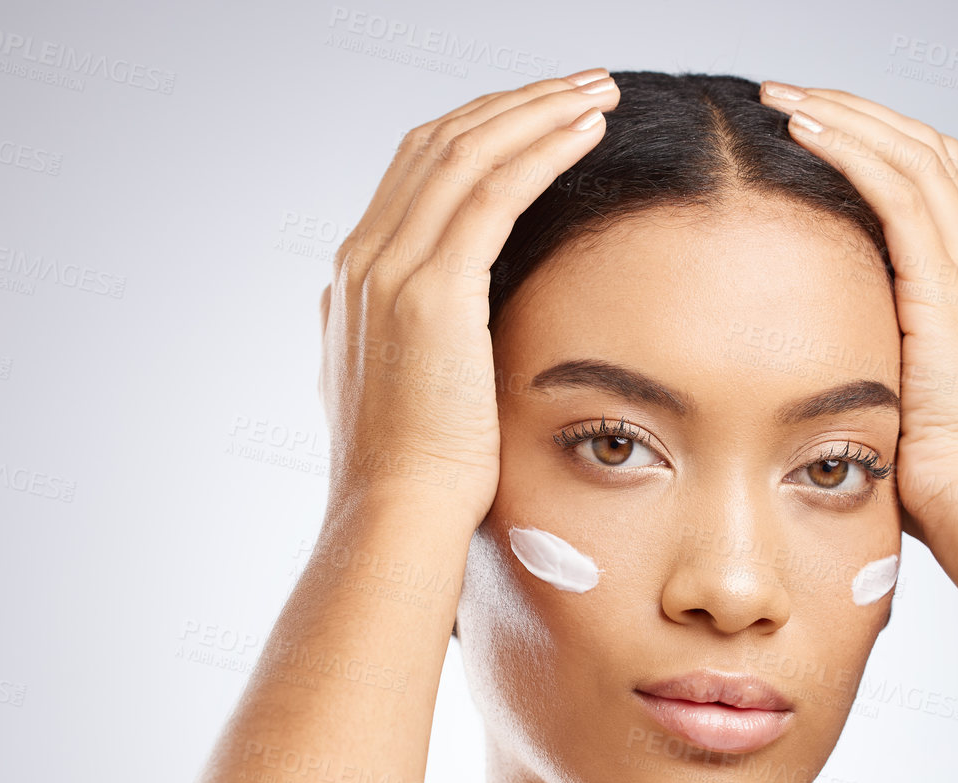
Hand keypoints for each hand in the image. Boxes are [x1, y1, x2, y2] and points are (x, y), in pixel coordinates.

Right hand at [317, 71, 620, 529]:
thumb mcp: (400, 396)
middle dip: (516, 105)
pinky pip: (494, 191)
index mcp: (357, 279)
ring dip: (539, 111)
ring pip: (468, 152)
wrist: (396, 520)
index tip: (543, 119)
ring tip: (600, 92)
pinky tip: (590, 132)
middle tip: (583, 86)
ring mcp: (393, 270)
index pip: (418, 171)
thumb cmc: (419, 480)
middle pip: (440, 143)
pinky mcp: (433, 291)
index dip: (484, 132)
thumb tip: (425, 335)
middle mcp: (365, 260)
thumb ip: (403, 347)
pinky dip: (543, 150)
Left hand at [756, 82, 957, 546]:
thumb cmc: (932, 477)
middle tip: (785, 97)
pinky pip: (898, 193)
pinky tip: (801, 131)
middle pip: (925, 150)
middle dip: (853, 114)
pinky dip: (850, 152)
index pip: (929, 182)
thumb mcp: (891, 400)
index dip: (871, 145)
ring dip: (843, 117)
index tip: (805, 132)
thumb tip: (802, 366)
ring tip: (781, 99)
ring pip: (911, 155)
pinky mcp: (946, 291)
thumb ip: (862, 363)